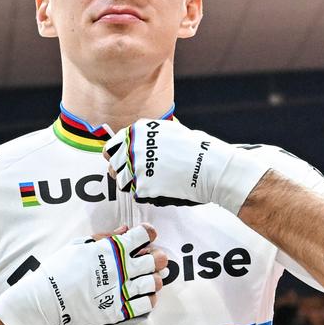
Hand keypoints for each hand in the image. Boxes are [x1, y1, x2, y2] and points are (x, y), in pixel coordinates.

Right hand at [0, 224, 165, 324]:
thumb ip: (104, 238)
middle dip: (156, 259)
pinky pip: (146, 304)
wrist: (44, 300)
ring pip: (155, 283)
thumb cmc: (57, 270)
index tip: (144, 238)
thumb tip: (124, 230)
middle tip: (148, 262)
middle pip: (157, 260)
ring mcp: (121, 290)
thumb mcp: (78, 246)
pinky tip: (139, 296)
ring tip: (143, 281)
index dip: (148, 234)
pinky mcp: (118, 310)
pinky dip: (147, 299)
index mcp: (112, 249)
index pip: (144, 235)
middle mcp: (121, 268)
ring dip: (153, 280)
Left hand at [103, 118, 272, 215]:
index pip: (111, 147)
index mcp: (138, 131)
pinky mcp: (141, 187)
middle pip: (114, 166)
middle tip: (142, 175)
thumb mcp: (171, 130)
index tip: (125, 163)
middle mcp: (133, 147)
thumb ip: (150, 136)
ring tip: (154, 182)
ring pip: (121, 182)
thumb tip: (140, 139)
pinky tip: (163, 188)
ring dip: (134, 184)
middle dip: (125, 172)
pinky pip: (136, 194)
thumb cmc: (198, 149)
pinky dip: (147, 194)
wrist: (212, 168)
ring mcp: (135, 168)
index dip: (117, 157)